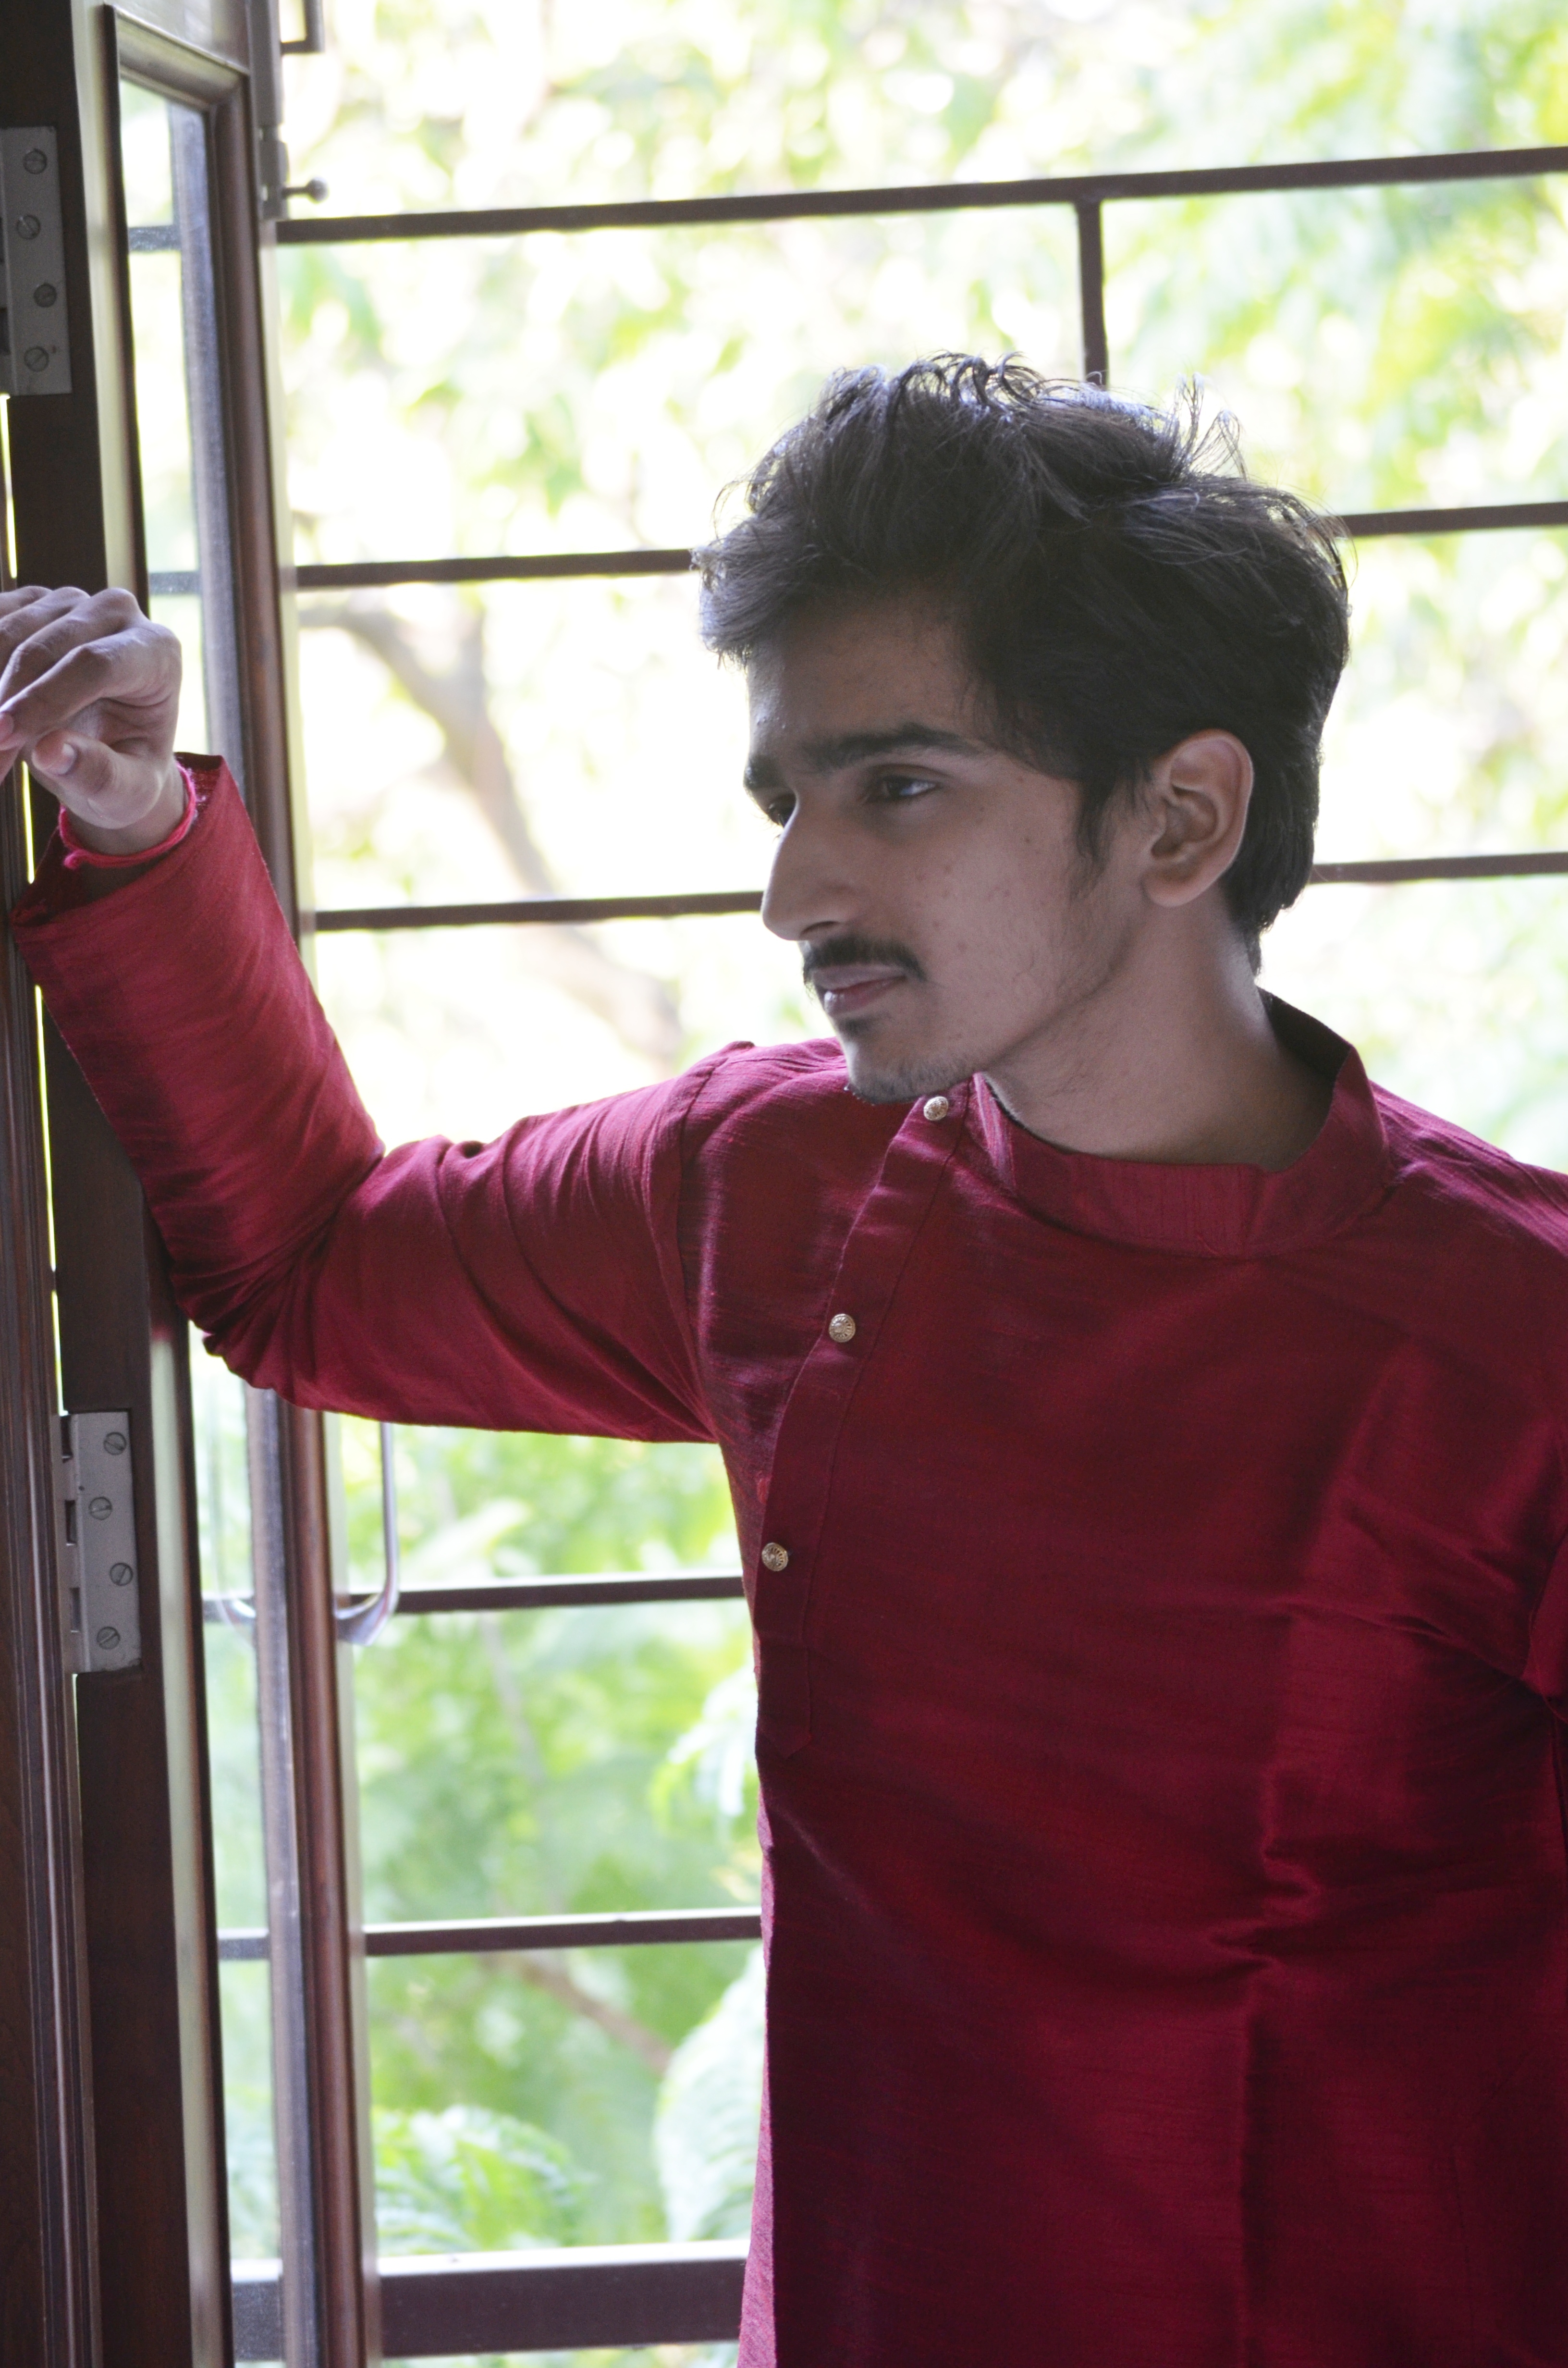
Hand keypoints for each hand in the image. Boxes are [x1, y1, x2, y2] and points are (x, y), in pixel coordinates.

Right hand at [0, 585, 186, 853]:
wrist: (111, 746)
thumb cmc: (129, 768)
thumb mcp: (129, 790)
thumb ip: (99, 775)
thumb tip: (49, 752)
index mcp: (156, 652)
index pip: (93, 664)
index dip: (43, 700)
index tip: (2, 735)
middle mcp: (117, 613)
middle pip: (46, 647)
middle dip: (6, 702)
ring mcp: (72, 602)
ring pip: (8, 633)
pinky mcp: (34, 603)